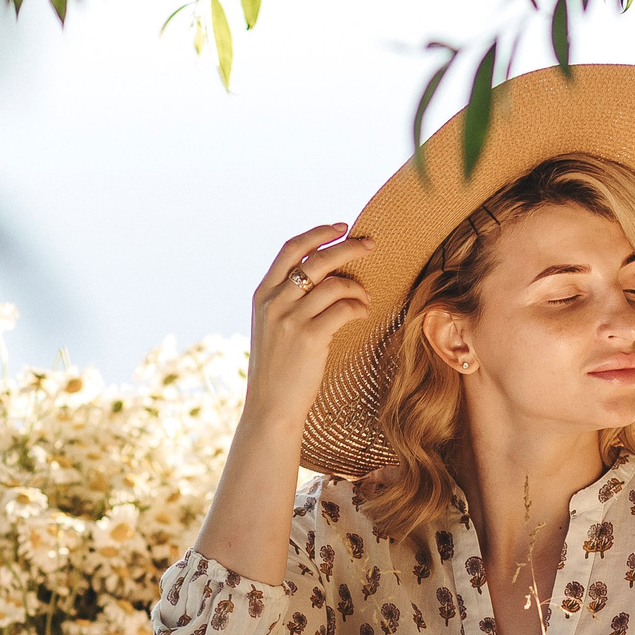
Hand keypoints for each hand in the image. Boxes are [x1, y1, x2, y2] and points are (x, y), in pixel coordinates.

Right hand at [246, 223, 373, 429]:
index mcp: (263, 294)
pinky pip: (344, 308)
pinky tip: (362, 313)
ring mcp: (290, 319)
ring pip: (334, 284)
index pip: (291, 249)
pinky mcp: (310, 338)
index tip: (341, 227)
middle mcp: (274, 302)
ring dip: (357, 287)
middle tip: (371, 244)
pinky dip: (358, 306)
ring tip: (364, 297)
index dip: (318, 233)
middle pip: (317, 259)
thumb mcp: (271, 328)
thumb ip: (286, 300)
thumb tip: (321, 276)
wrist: (270, 408)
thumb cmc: (277, 369)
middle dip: (348, 246)